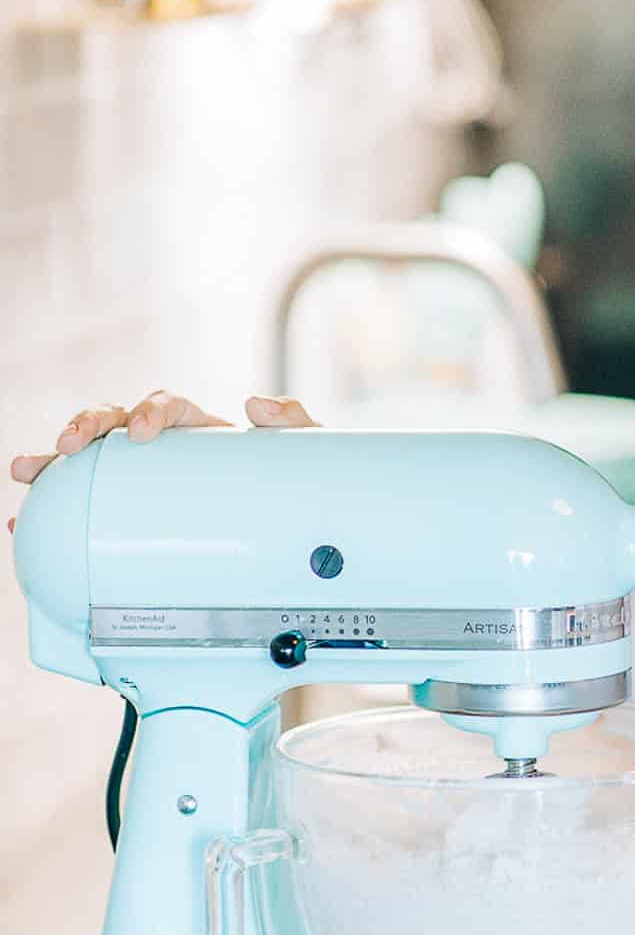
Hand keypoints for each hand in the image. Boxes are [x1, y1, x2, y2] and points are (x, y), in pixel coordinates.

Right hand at [9, 393, 319, 527]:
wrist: (291, 530)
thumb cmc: (292, 484)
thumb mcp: (307, 451)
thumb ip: (294, 422)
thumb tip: (257, 404)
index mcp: (201, 431)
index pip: (168, 406)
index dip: (150, 412)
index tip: (142, 431)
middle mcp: (165, 450)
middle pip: (117, 423)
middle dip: (87, 427)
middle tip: (68, 444)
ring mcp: (142, 479)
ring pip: (92, 461)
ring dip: (55, 463)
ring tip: (27, 471)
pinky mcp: (130, 513)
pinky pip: (88, 506)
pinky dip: (57, 509)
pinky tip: (26, 519)